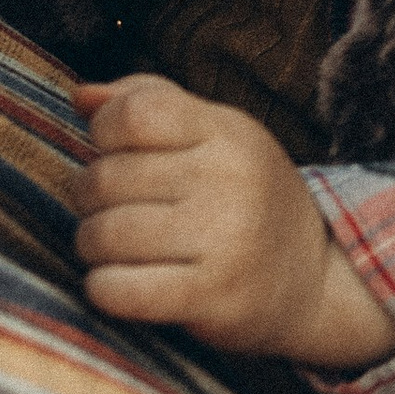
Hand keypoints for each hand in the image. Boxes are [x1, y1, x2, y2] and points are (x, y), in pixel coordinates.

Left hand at [73, 77, 394, 368]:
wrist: (312, 281)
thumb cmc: (245, 199)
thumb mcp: (216, 136)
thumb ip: (150, 102)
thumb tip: (82, 97)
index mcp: (228, 133)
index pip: (136, 113)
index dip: (104, 133)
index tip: (112, 152)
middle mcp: (229, 180)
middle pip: (107, 178)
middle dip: (89, 198)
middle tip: (108, 209)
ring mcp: (225, 240)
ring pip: (104, 235)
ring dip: (92, 246)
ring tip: (113, 248)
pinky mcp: (213, 296)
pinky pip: (119, 290)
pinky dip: (103, 288)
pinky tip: (119, 282)